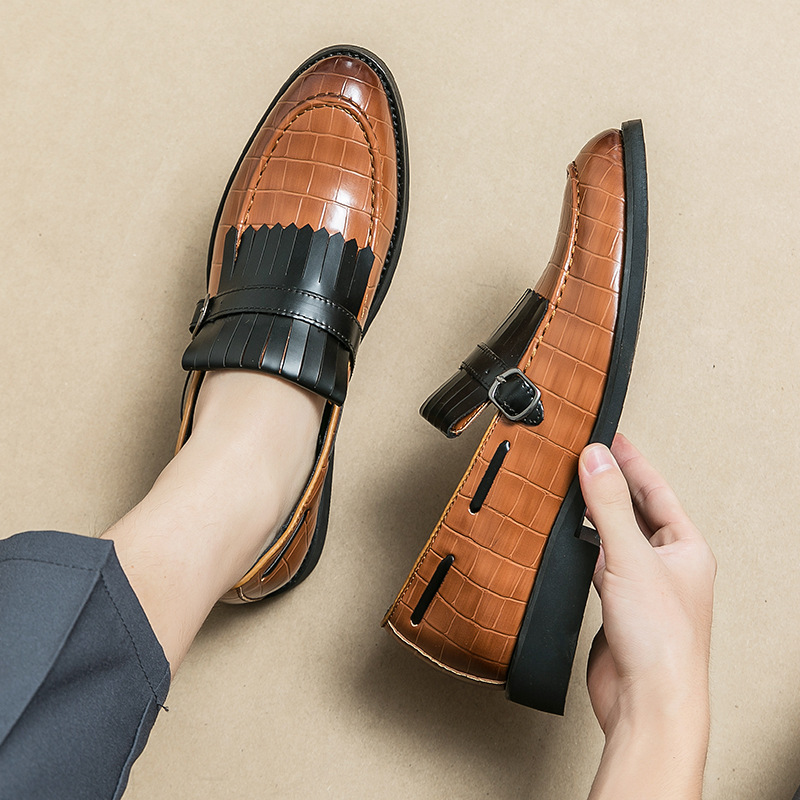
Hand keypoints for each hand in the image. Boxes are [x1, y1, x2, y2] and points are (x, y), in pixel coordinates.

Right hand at [578, 434, 715, 799]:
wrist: (647, 700)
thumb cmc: (661, 641)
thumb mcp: (631, 558)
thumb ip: (610, 506)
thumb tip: (596, 460)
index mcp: (687, 549)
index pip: (657, 491)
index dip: (634, 461)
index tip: (613, 438)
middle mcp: (669, 566)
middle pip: (639, 512)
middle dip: (616, 484)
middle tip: (592, 456)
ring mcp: (645, 587)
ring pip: (620, 537)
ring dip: (600, 514)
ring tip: (580, 489)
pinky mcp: (620, 606)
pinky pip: (602, 563)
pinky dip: (586, 546)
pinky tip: (575, 541)